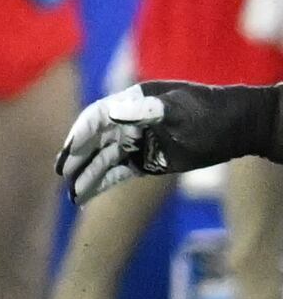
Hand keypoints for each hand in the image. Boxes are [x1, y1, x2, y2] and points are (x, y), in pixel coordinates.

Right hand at [58, 80, 275, 200]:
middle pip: (94, 141)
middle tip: (61, 171)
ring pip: (102, 161)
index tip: (70, 150)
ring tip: (72, 194)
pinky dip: (100, 184)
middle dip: (76, 156)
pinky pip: (116, 174)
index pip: (97, 117)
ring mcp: (135, 144)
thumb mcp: (178, 108)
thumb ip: (144, 110)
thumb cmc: (208, 111)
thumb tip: (111, 112)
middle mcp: (127, 123)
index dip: (82, 132)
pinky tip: (84, 195)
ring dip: (86, 176)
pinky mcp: (144, 163)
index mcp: (131, 102)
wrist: (236, 128)